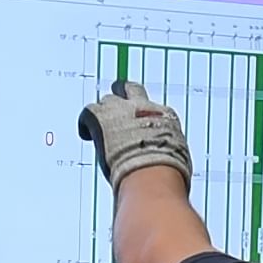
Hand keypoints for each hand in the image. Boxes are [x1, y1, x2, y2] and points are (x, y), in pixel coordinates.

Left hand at [76, 80, 192, 187]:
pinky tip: (86, 134)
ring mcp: (120, 109)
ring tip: (101, 128)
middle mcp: (143, 107)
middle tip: (117, 110)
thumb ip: (168, 154)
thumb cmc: (168, 173)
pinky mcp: (100, 117)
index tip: (141, 126)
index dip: (144, 116)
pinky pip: (87, 112)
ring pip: (107, 100)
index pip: (153, 108)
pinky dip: (86, 123)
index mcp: (165, 116)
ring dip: (104, 112)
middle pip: (129, 89)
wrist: (152, 174)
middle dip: (122, 97)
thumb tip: (170, 168)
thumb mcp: (177, 159)